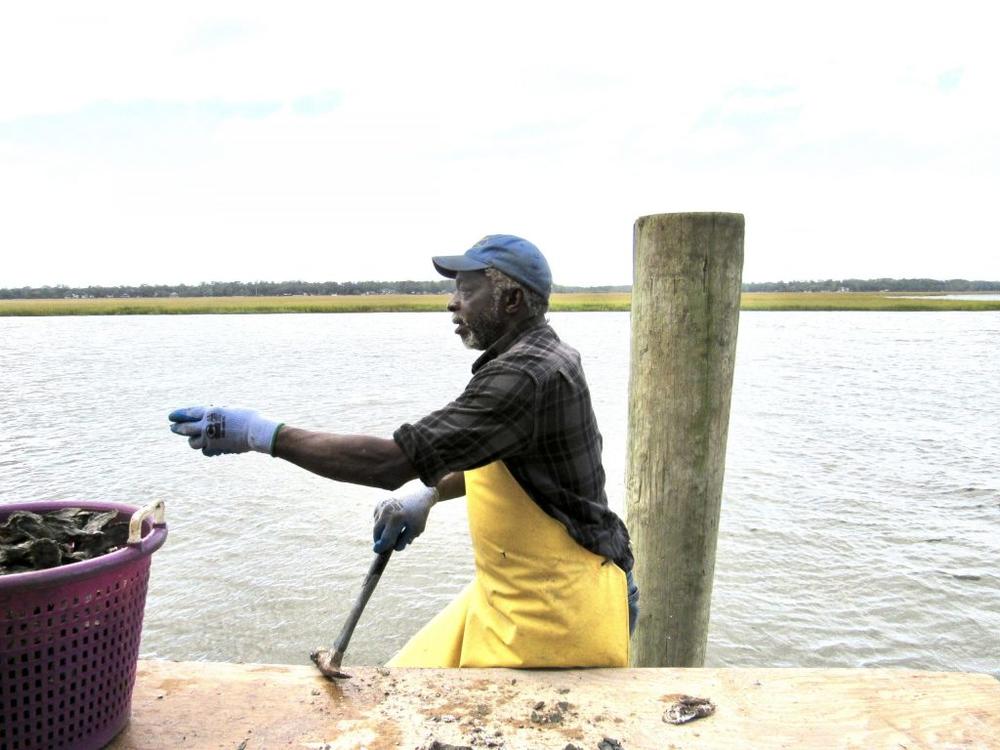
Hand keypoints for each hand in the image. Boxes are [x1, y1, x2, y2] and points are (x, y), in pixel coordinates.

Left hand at [168, 406, 282, 456]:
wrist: (256, 431)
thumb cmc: (248, 417)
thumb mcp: (230, 410)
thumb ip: (218, 414)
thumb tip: (210, 418)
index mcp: (210, 412)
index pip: (189, 413)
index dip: (179, 414)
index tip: (171, 416)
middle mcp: (206, 426)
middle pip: (186, 428)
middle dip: (178, 428)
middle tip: (172, 428)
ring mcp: (210, 439)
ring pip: (192, 442)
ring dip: (192, 440)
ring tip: (192, 439)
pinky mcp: (216, 449)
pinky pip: (206, 451)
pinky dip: (206, 449)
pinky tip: (209, 447)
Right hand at [372, 485, 438, 552]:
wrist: (418, 493)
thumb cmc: (418, 515)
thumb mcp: (415, 530)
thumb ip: (403, 541)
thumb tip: (392, 548)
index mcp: (397, 519)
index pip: (385, 539)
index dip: (382, 548)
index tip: (378, 551)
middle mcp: (387, 512)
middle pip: (377, 534)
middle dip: (380, 541)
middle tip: (381, 547)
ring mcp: (382, 506)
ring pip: (377, 526)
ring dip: (382, 531)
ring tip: (394, 527)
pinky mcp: (379, 503)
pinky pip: (377, 518)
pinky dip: (382, 522)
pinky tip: (392, 519)